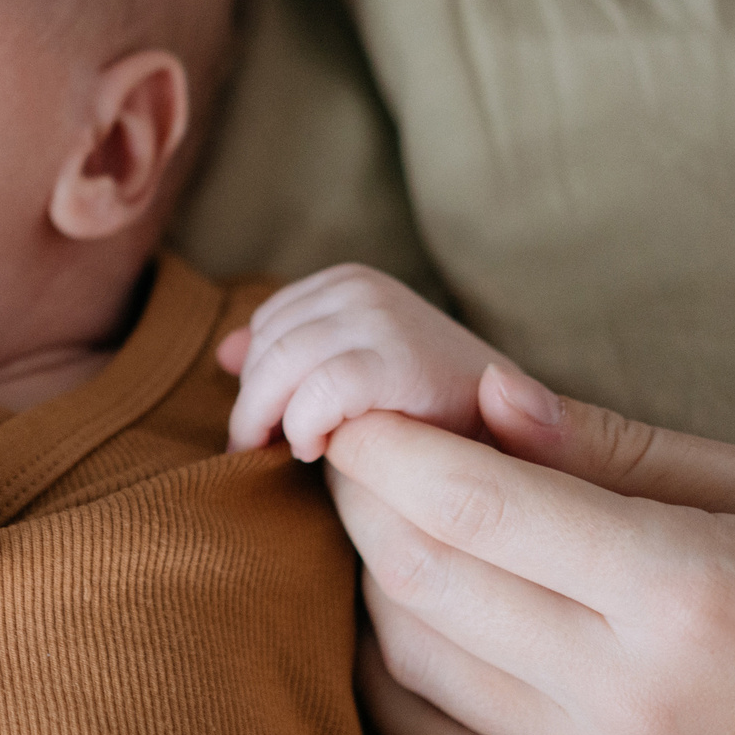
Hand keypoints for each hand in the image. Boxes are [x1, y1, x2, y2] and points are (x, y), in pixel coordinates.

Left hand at [219, 263, 506, 459]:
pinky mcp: (399, 360)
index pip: (265, 327)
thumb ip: (288, 358)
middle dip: (252, 406)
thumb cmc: (424, 408)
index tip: (264, 428)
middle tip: (255, 450)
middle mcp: (362, 289)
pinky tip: (318, 450)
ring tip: (295, 452)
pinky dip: (304, 427)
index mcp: (347, 282)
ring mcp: (382, 319)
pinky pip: (318, 393)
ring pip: (280, 368)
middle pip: (266, 347)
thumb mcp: (348, 368)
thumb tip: (223, 352)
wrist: (511, 433)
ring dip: (271, 420)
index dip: (255, 382)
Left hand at [333, 367, 734, 734]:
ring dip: (366, 579)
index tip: (353, 408)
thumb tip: (483, 393)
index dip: (387, 448)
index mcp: (683, 593)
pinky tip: (393, 612)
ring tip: (379, 517)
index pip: (475, 508)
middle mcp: (626, 694)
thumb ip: (610, 448)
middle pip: (422, 579)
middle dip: (360, 500)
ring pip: (407, 659)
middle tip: (352, 449)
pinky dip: (384, 670)